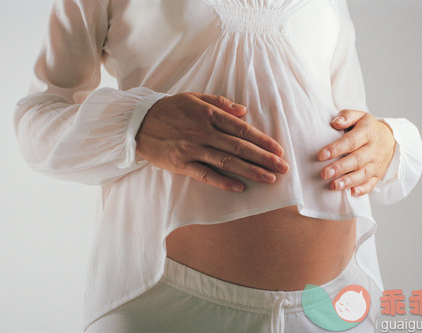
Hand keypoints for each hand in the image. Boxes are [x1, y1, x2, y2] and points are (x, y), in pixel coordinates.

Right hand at [135, 92, 288, 191]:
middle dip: (264, 158)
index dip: (262, 140)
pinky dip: (223, 181)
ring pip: (227, 162)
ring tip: (270, 178)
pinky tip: (240, 187)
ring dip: (250, 171)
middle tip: (284, 167)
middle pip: (239, 147)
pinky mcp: (182, 164)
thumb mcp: (194, 97)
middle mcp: (203, 132)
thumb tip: (244, 111)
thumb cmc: (169, 109)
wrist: (138, 122)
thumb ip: (220, 103)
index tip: (279, 149)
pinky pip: (206, 174)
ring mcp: (193, 149)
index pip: (242, 129)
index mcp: (208, 114)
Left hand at [317, 109, 395, 195]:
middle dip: (340, 168)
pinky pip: (372, 184)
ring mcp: (377, 163)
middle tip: (324, 174)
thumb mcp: (359, 116)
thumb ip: (347, 116)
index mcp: (367, 132)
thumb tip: (334, 123)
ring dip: (348, 181)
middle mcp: (373, 149)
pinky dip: (363, 189)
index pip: (351, 141)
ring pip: (363, 174)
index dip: (336, 148)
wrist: (390, 138)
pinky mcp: (378, 174)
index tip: (321, 155)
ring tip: (334, 186)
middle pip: (357, 159)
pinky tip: (351, 193)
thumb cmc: (367, 127)